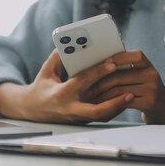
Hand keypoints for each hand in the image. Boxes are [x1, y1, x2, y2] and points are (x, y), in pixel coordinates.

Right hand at [0, 50, 132, 123]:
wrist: (33, 110)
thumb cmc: (40, 88)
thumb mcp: (46, 72)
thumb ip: (57, 58)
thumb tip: (68, 45)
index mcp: (61, 93)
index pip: (82, 81)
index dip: (97, 72)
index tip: (112, 63)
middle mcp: (70, 108)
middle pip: (96, 111)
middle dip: (114, 103)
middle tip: (130, 93)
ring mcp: (77, 117)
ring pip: (101, 117)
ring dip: (117, 108)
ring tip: (131, 96)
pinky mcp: (82, 120)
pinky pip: (100, 117)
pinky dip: (112, 109)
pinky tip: (123, 100)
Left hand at [83, 50, 164, 124]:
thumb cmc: (148, 93)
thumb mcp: (143, 78)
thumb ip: (129, 71)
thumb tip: (103, 63)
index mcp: (149, 66)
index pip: (135, 55)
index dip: (118, 57)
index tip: (104, 62)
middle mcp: (152, 75)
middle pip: (120, 76)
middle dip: (100, 82)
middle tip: (87, 87)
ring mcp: (152, 89)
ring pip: (119, 89)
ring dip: (102, 95)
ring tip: (92, 98)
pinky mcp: (149, 102)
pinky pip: (124, 101)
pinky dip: (111, 103)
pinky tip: (103, 105)